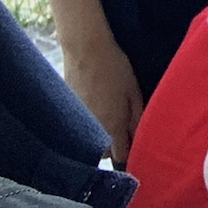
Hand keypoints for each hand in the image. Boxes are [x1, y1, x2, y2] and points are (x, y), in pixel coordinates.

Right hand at [61, 25, 143, 165]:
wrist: (86, 50)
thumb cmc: (115, 68)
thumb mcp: (133, 92)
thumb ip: (137, 118)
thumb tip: (139, 137)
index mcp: (112, 126)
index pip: (120, 156)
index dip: (129, 152)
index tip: (134, 143)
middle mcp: (92, 128)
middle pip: (103, 152)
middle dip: (113, 144)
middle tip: (122, 124)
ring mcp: (77, 121)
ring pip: (91, 139)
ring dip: (99, 133)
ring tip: (107, 113)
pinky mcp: (68, 111)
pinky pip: (80, 125)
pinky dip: (88, 121)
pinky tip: (94, 103)